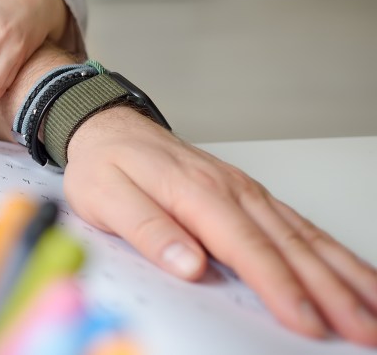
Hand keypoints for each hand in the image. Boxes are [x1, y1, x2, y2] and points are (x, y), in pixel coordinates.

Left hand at [64, 107, 376, 345]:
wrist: (107, 126)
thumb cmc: (105, 163)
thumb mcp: (104, 196)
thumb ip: (147, 230)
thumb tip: (188, 264)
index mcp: (196, 192)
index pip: (245, 247)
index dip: (279, 286)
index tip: (305, 319)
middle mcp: (231, 190)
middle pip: (289, 246)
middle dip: (331, 291)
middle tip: (364, 329)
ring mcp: (246, 193)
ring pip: (306, 238)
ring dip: (345, 276)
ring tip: (376, 313)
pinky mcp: (252, 198)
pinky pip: (302, 228)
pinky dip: (335, 255)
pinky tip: (357, 277)